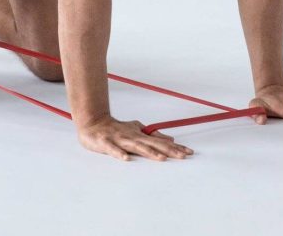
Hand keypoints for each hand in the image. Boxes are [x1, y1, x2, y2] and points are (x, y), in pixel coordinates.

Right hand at [77, 115, 192, 161]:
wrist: (93, 122)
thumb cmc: (116, 128)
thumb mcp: (136, 130)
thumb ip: (153, 136)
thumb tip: (171, 140)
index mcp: (140, 135)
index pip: (160, 142)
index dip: (175, 147)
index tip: (189, 152)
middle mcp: (132, 137)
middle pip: (152, 144)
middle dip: (168, 150)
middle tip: (183, 156)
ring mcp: (119, 140)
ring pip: (135, 147)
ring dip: (148, 152)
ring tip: (161, 159)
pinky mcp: (105, 143)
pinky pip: (112, 150)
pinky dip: (119, 153)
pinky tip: (126, 159)